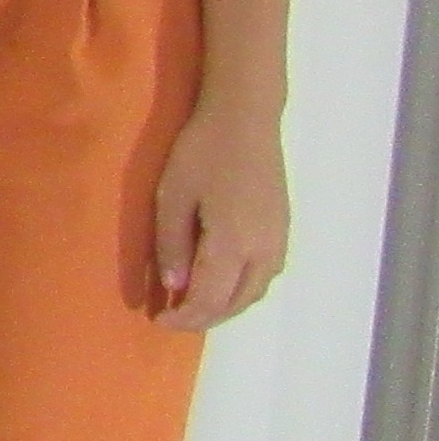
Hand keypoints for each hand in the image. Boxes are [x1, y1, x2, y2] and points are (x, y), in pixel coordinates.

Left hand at [154, 105, 288, 328]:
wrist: (246, 120)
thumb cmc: (202, 152)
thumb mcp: (172, 196)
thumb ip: (172, 245)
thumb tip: (174, 287)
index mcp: (233, 244)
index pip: (209, 299)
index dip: (184, 317)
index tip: (157, 321)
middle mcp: (263, 251)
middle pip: (235, 303)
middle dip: (204, 318)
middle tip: (173, 318)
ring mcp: (279, 242)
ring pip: (254, 293)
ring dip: (225, 306)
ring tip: (193, 305)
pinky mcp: (283, 231)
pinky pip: (265, 277)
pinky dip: (242, 291)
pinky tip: (221, 283)